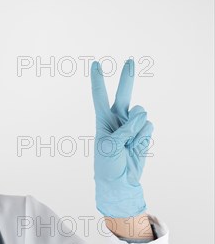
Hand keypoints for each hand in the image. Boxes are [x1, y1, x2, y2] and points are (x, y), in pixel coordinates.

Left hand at [91, 58, 153, 217]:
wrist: (120, 182)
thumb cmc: (107, 165)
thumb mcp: (110, 146)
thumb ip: (125, 129)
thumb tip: (142, 115)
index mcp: (103, 121)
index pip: (100, 97)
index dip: (98, 81)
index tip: (95, 64)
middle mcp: (117, 120)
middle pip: (124, 95)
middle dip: (127, 78)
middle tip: (129, 61)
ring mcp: (131, 126)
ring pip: (141, 114)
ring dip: (137, 128)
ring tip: (128, 144)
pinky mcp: (142, 133)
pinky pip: (148, 127)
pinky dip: (143, 137)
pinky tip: (136, 147)